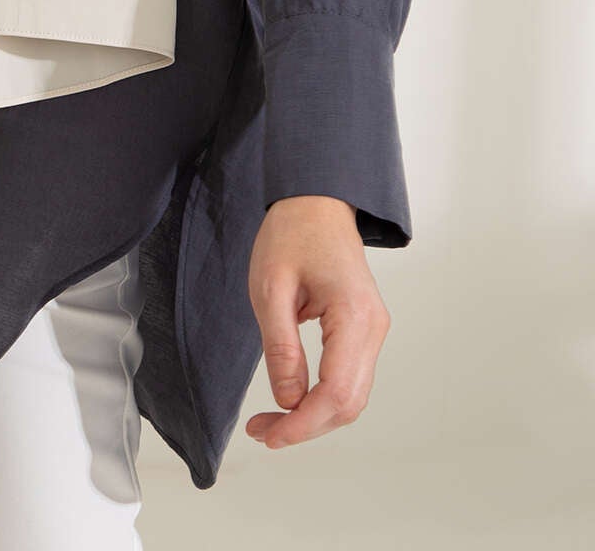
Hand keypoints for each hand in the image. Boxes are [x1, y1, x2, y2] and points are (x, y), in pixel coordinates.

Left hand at [244, 194, 390, 449]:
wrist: (315, 200)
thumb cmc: (291, 233)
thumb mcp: (271, 288)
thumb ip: (280, 347)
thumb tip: (287, 400)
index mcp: (355, 315)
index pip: (337, 393)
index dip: (302, 423)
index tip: (268, 434)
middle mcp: (373, 328)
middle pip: (349, 404)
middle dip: (306, 426)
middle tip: (261, 431)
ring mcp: (373, 329)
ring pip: (351, 396)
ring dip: (313, 416)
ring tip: (270, 420)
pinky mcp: (363, 329)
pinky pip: (348, 377)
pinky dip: (321, 397)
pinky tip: (292, 399)